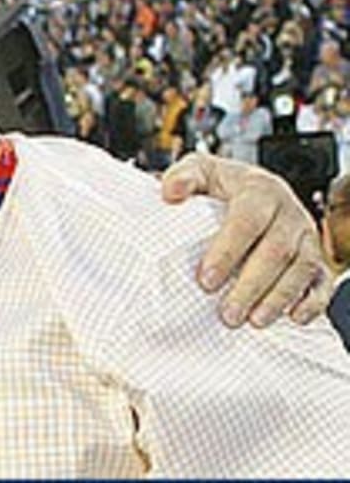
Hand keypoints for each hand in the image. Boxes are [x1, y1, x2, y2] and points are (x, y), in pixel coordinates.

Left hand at [162, 152, 330, 327]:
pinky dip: (313, 301)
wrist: (249, 187)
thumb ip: (183, 177)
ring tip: (254, 321)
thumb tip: (170, 192)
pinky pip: (322, 280)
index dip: (227, 251)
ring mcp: (305, 236)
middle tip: (228, 314)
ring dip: (279, 298)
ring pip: (301, 268)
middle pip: (276, 250)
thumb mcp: (200, 171)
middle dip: (251, 285)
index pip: (246, 221)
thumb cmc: (221, 185)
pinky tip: (294, 317)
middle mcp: (288, 212)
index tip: (206, 279)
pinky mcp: (316, 257)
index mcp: (259, 189)